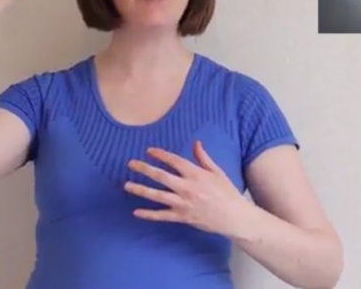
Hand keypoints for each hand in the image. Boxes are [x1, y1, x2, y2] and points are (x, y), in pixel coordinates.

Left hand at [124, 141, 250, 235]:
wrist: (234, 217)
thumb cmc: (227, 192)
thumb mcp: (217, 172)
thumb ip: (203, 158)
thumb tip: (195, 143)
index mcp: (196, 174)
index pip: (174, 161)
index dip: (160, 155)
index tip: (149, 151)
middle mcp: (187, 188)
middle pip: (161, 176)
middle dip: (144, 169)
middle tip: (131, 163)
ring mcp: (183, 204)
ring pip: (157, 195)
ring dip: (140, 189)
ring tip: (127, 185)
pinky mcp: (182, 217)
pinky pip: (162, 216)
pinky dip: (148, 214)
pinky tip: (136, 212)